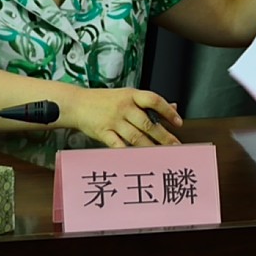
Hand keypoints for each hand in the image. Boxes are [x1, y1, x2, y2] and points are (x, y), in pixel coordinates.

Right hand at [64, 88, 185, 148]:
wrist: (77, 103)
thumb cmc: (103, 101)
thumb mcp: (126, 95)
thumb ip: (148, 102)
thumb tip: (173, 107)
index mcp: (131, 95)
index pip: (154, 100)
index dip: (168, 111)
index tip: (178, 122)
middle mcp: (123, 107)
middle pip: (147, 123)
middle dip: (164, 137)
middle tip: (176, 146)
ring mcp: (113, 120)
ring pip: (136, 137)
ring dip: (151, 148)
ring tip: (162, 156)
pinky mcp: (103, 132)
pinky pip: (118, 146)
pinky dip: (129, 153)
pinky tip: (139, 160)